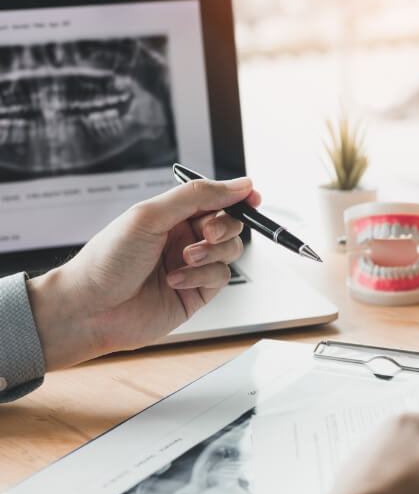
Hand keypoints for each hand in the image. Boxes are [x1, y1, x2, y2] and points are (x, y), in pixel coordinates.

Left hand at [27, 178, 259, 369]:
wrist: (91, 308)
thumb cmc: (108, 259)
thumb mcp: (151, 215)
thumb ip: (197, 196)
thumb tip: (239, 184)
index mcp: (172, 215)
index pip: (215, 199)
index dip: (237, 196)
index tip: (252, 197)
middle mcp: (184, 238)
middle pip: (229, 223)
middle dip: (224, 226)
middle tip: (206, 233)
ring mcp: (192, 266)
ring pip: (230, 250)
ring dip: (212, 252)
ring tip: (186, 258)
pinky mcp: (197, 293)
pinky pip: (221, 277)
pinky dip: (202, 276)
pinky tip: (176, 280)